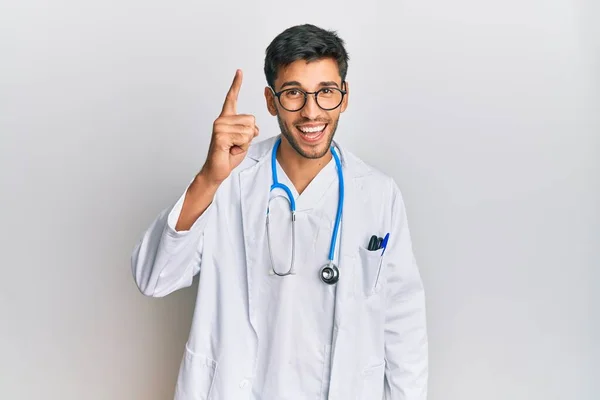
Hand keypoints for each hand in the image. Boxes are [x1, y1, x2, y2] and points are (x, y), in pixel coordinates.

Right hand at [200, 69, 258, 184]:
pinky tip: (230, 150)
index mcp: (226, 118)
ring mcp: (219, 127)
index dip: (236, 84)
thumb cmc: (229, 155)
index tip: (239, 71)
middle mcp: (221, 120)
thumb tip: (254, 127)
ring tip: (232, 147)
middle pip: (251, 120)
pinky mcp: (220, 136)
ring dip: (245, 143)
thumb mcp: (244, 139)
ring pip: (248, 130)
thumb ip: (250, 129)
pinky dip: (241, 147)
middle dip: (249, 136)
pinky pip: (243, 138)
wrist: (217, 170)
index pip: (232, 98)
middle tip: (236, 144)